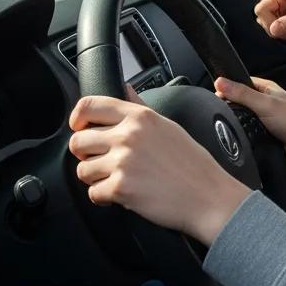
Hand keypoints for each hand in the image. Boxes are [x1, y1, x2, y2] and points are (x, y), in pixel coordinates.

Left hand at [68, 94, 250, 245]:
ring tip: (117, 178)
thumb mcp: (168, 125)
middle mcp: (128, 136)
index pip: (89, 106)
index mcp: (139, 117)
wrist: (208, 196)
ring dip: (96, 178)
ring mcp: (123, 162)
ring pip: (82, 169)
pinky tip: (123, 194)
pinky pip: (93, 193)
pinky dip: (104, 197)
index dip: (77, 118)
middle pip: (78, 141)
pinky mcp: (120, 188)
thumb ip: (140, 107)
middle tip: (102, 160)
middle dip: (86, 154)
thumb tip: (124, 88)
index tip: (80, 127)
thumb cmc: (192, 164)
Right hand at [214, 75, 285, 171]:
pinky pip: (246, 135)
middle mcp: (264, 104)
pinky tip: (236, 140)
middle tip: (217, 114)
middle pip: (238, 103)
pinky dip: (242, 137)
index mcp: (266, 90)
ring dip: (236, 124)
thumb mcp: (267, 104)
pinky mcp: (263, 138)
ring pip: (241, 121)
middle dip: (229, 108)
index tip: (214, 94)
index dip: (227, 87)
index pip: (240, 83)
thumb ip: (242, 94)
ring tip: (225, 128)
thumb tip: (219, 81)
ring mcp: (263, 122)